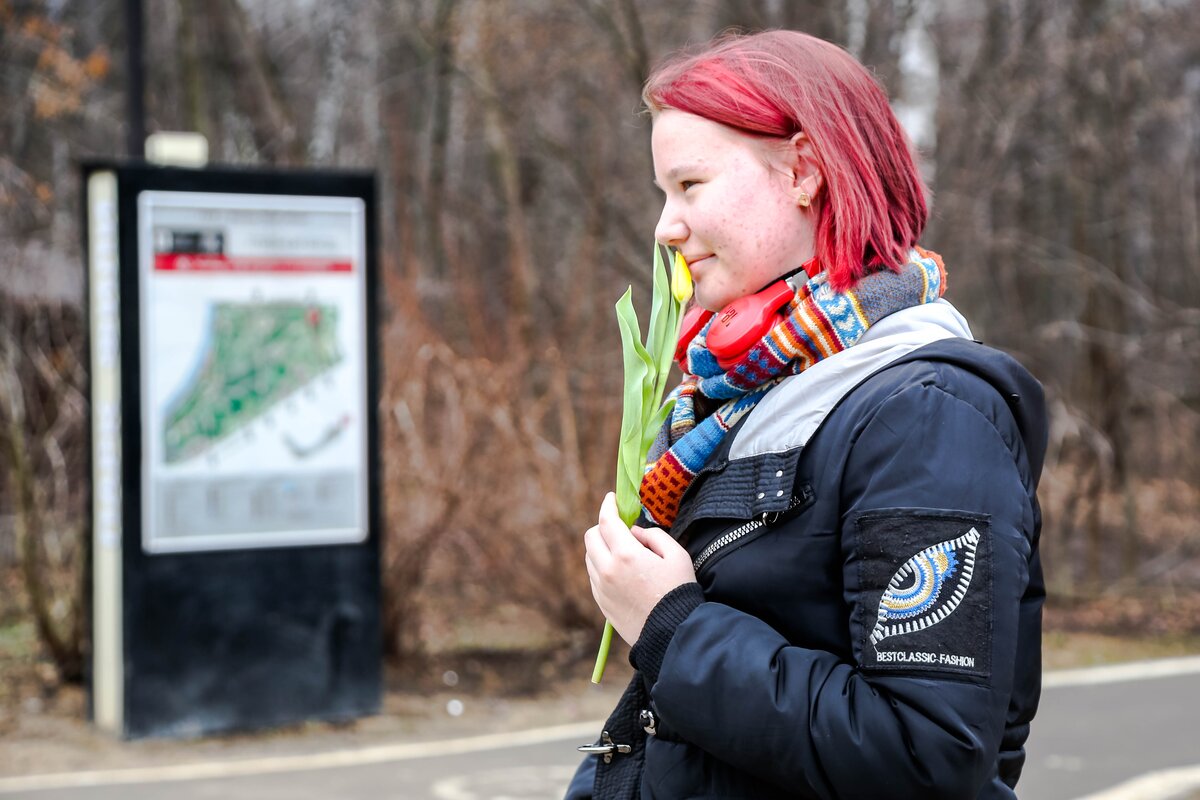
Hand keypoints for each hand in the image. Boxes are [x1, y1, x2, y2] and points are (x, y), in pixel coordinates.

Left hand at [584, 492, 696, 645]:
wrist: (672, 633)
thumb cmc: (679, 591)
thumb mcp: (677, 555)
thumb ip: (653, 536)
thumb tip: (635, 533)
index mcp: (625, 555)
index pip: (607, 520)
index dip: (608, 505)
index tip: (612, 498)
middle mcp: (607, 570)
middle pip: (591, 537)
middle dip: (603, 526)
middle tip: (619, 527)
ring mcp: (601, 588)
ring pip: (590, 557)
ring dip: (602, 547)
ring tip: (624, 552)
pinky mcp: (601, 603)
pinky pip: (594, 576)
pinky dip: (602, 566)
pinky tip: (622, 571)